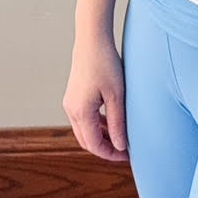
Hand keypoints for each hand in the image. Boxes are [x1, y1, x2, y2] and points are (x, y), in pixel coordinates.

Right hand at [63, 38, 129, 161]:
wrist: (92, 41)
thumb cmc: (106, 64)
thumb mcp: (117, 95)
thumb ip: (118, 123)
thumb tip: (120, 146)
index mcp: (81, 112)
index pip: (94, 145)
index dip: (111, 154)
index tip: (127, 156)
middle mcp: (71, 110)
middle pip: (86, 141)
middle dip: (105, 148)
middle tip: (125, 150)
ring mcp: (70, 103)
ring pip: (84, 130)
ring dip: (101, 137)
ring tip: (121, 136)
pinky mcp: (73, 96)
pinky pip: (83, 119)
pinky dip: (96, 125)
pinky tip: (112, 122)